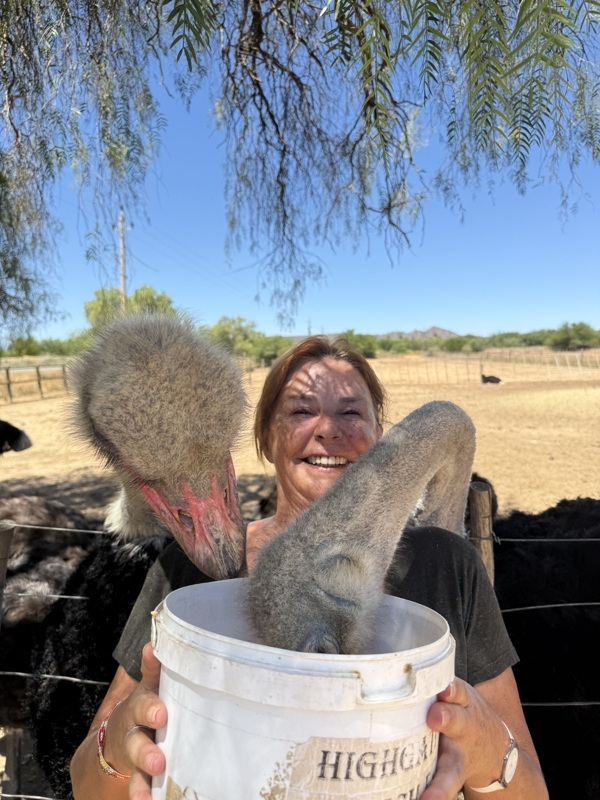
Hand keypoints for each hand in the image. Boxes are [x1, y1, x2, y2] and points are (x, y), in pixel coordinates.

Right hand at [120, 643, 167, 798]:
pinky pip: (140, 789)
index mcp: (141, 705)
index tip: (159, 703)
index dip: (150, 701)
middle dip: (146, 749)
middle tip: (159, 754)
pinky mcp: (139, 778)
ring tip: (149, 790)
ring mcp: (134, 758)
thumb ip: (156, 668)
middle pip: (136, 741)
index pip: (144, 698)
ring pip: (135, 771)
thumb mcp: (150, 686)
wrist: (113, 741)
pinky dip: (144, 796)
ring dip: (142, 783)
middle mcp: (134, 731)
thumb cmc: (145, 707)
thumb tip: (155, 642)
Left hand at [421, 678, 504, 799]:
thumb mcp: (458, 693)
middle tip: (434, 717)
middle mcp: (463, 728)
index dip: (449, 688)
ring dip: (440, 781)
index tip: (443, 687)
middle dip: (446, 717)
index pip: (456, 690)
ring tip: (428, 797)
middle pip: (456, 720)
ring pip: (451, 768)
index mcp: (461, 701)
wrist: (496, 749)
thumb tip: (394, 667)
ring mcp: (459, 756)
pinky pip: (445, 788)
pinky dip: (436, 796)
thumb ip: (434, 683)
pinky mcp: (454, 776)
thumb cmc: (463, 713)